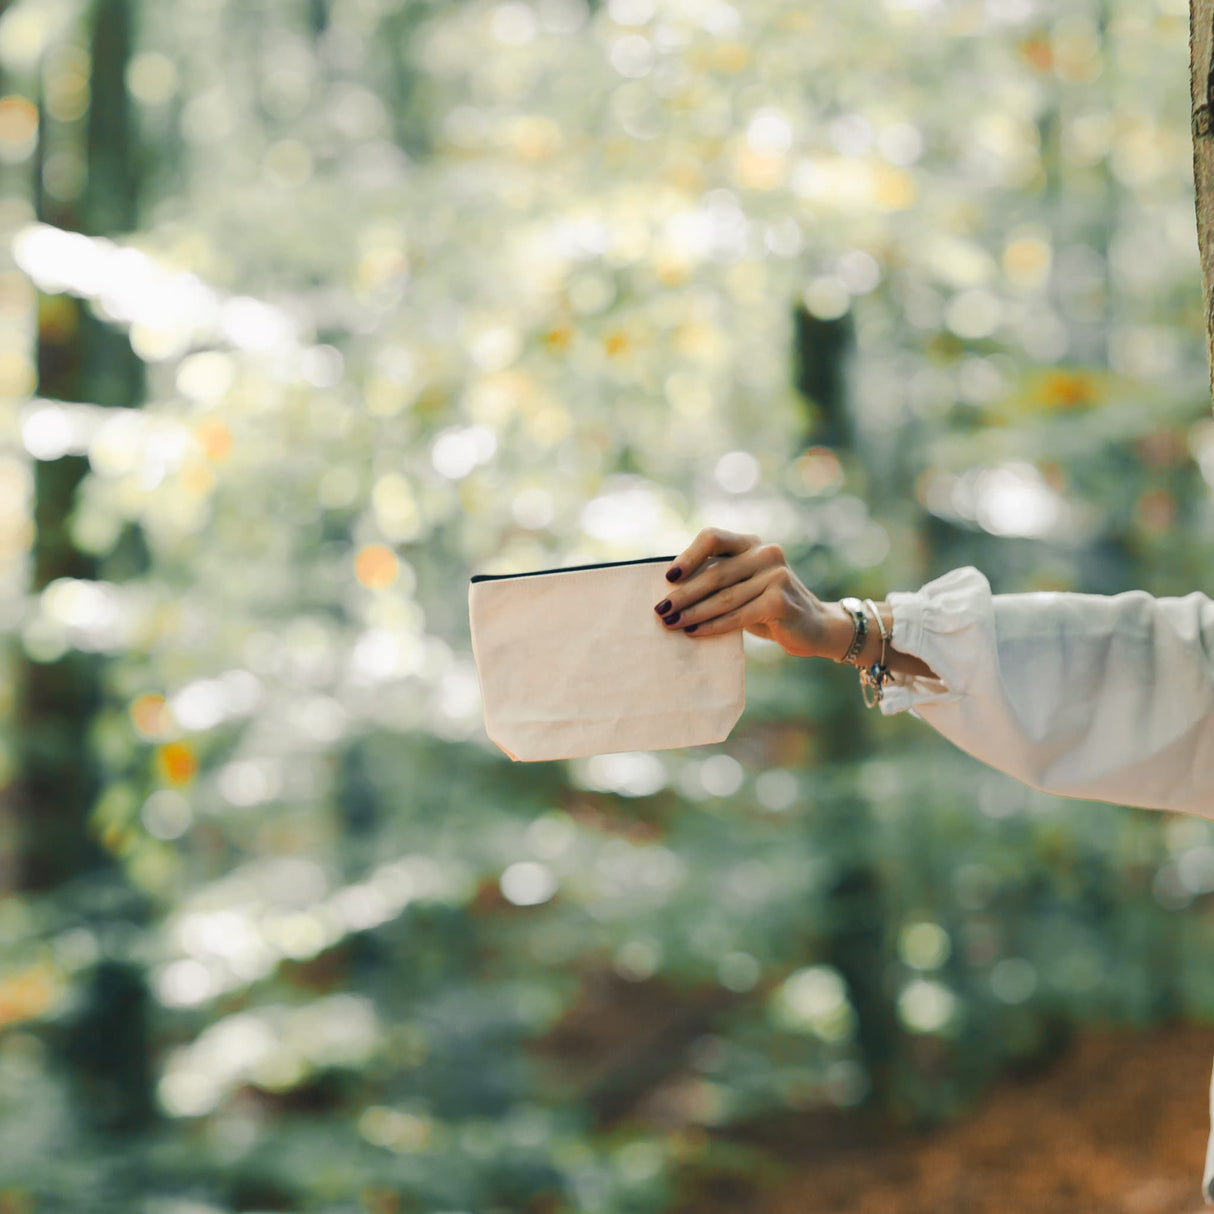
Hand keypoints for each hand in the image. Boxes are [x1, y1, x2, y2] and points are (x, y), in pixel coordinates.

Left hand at [652, 527, 836, 658]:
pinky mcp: (781, 601)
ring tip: (670, 624)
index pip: (713, 537)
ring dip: (692, 613)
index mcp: (751, 543)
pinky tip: (694, 632)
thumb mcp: (743, 584)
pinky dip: (713, 626)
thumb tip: (669, 591)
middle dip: (683, 594)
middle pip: (715, 573)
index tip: (668, 578)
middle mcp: (765, 553)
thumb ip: (718, 578)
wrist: (813, 625)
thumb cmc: (766, 605)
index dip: (688, 556)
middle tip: (660, 610)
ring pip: (724, 597)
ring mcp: (776, 575)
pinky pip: (738, 615)